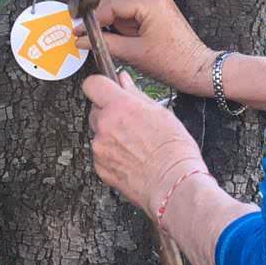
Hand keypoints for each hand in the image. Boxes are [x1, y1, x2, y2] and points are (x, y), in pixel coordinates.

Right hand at [74, 0, 214, 96]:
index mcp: (150, 3)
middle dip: (99, 17)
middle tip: (83, 33)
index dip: (92, 19)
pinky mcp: (159, 11)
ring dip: (110, 20)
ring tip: (99, 38)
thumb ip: (104, 43)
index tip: (78, 31)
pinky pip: (133, 11)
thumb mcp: (133, 54)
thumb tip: (82, 40)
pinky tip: (116, 37)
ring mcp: (158, 2)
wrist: (198, 69)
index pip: (111, 4)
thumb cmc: (172, 63)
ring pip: (122, 5)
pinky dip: (122, 23)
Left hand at [83, 71, 204, 217]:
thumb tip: (122, 81)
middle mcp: (104, 125)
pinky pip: (100, 154)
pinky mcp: (99, 167)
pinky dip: (111, 155)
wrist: (172, 183)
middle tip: (130, 123)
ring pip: (98, 133)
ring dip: (110, 135)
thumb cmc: (173, 150)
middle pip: (95, 110)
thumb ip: (135, 94)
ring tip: (135, 146)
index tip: (107, 90)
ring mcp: (99, 148)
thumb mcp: (160, 113)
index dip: (100, 86)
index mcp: (119, 106)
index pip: (93, 84)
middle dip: (108, 114)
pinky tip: (131, 159)